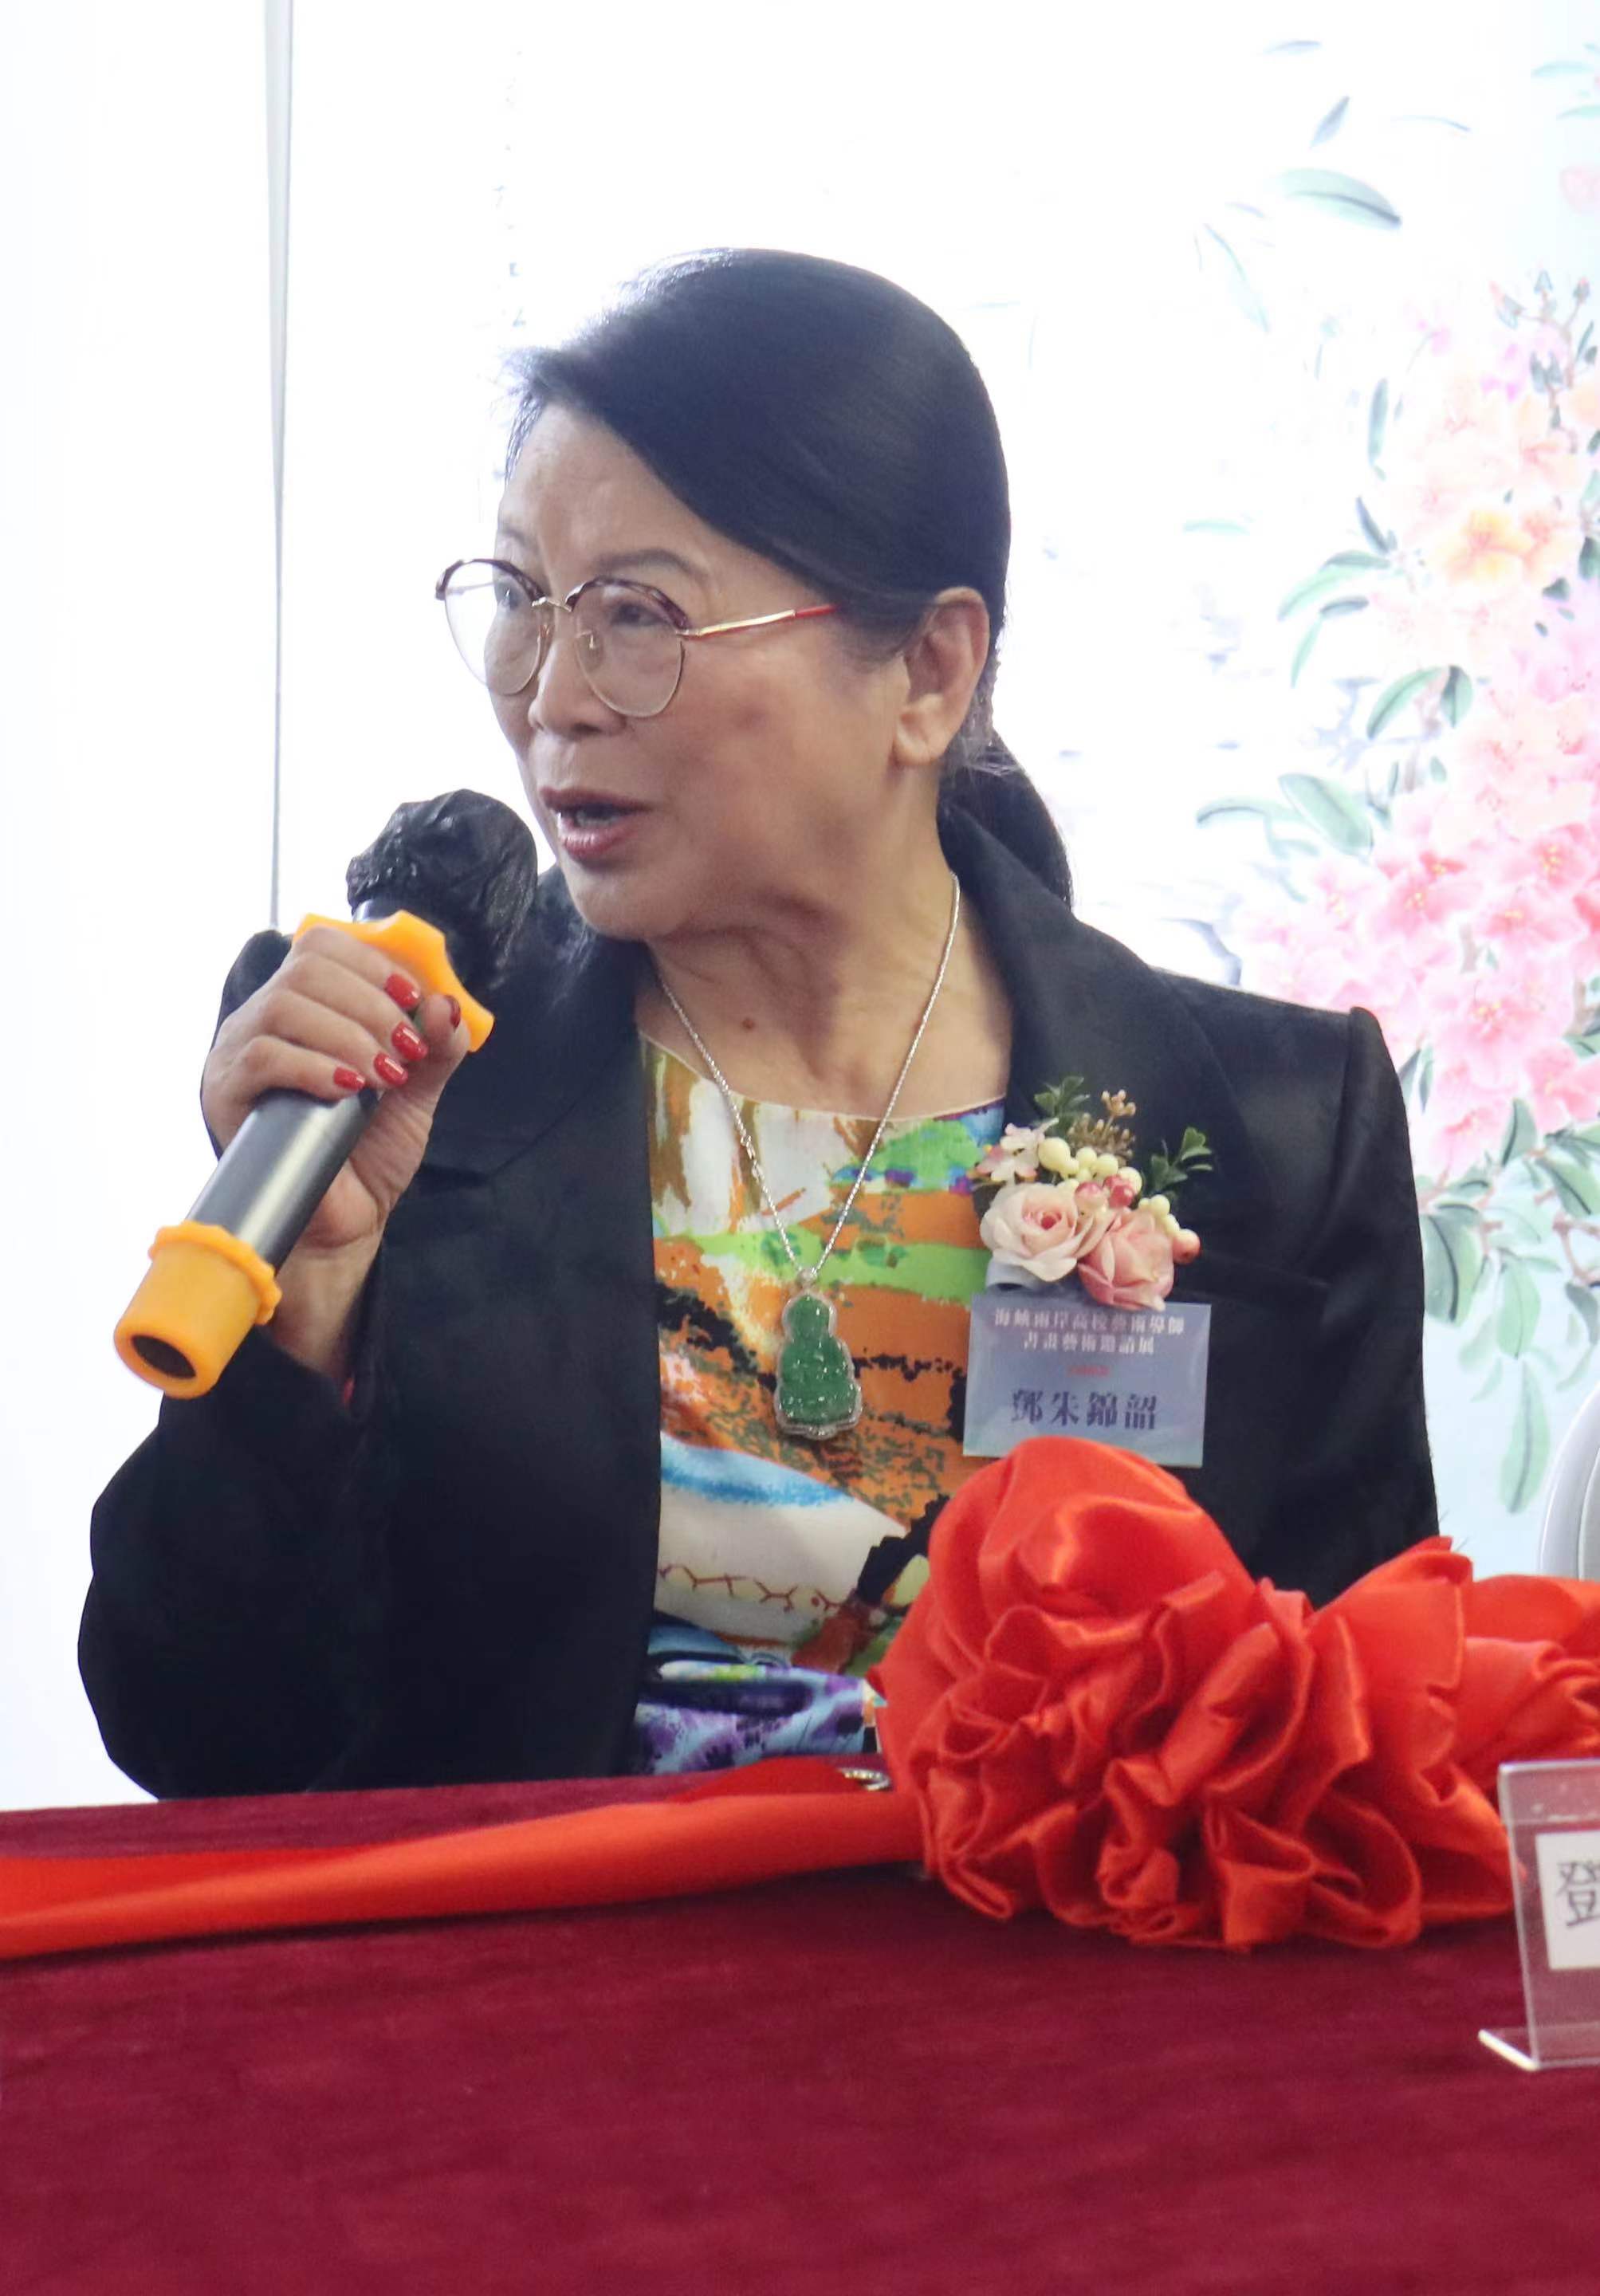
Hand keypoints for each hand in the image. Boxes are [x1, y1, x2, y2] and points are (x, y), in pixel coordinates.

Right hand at [201, 926, 470, 1257]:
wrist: (345, 1220)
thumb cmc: (371, 1149)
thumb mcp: (416, 1089)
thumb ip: (435, 1047)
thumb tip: (446, 1003)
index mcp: (307, 1004)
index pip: (323, 945)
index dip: (372, 963)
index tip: (413, 999)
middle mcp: (265, 1018)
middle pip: (306, 968)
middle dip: (369, 1003)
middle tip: (404, 1050)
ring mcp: (239, 1052)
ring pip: (283, 1007)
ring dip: (346, 1034)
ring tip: (383, 1075)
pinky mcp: (225, 1094)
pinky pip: (261, 1058)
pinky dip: (312, 1067)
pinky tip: (347, 1090)